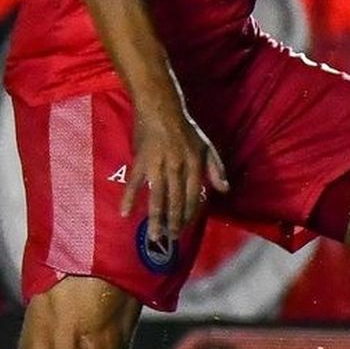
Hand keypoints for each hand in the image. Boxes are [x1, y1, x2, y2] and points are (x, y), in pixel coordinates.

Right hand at [121, 90, 229, 243]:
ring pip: (157, 196)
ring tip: (154, 236)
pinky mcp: (140, 161)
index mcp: (194, 164)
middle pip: (175, 200)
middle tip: (171, 239)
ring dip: (155, 217)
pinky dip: (129, 198)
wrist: (161, 109)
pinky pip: (133, 182)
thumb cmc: (186, 129)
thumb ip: (216, 169)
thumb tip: (225, 190)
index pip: (193, 195)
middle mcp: (177, 167)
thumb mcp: (207, 146)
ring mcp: (157, 165)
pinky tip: (125, 213)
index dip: (189, 213)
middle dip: (174, 222)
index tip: (185, 228)